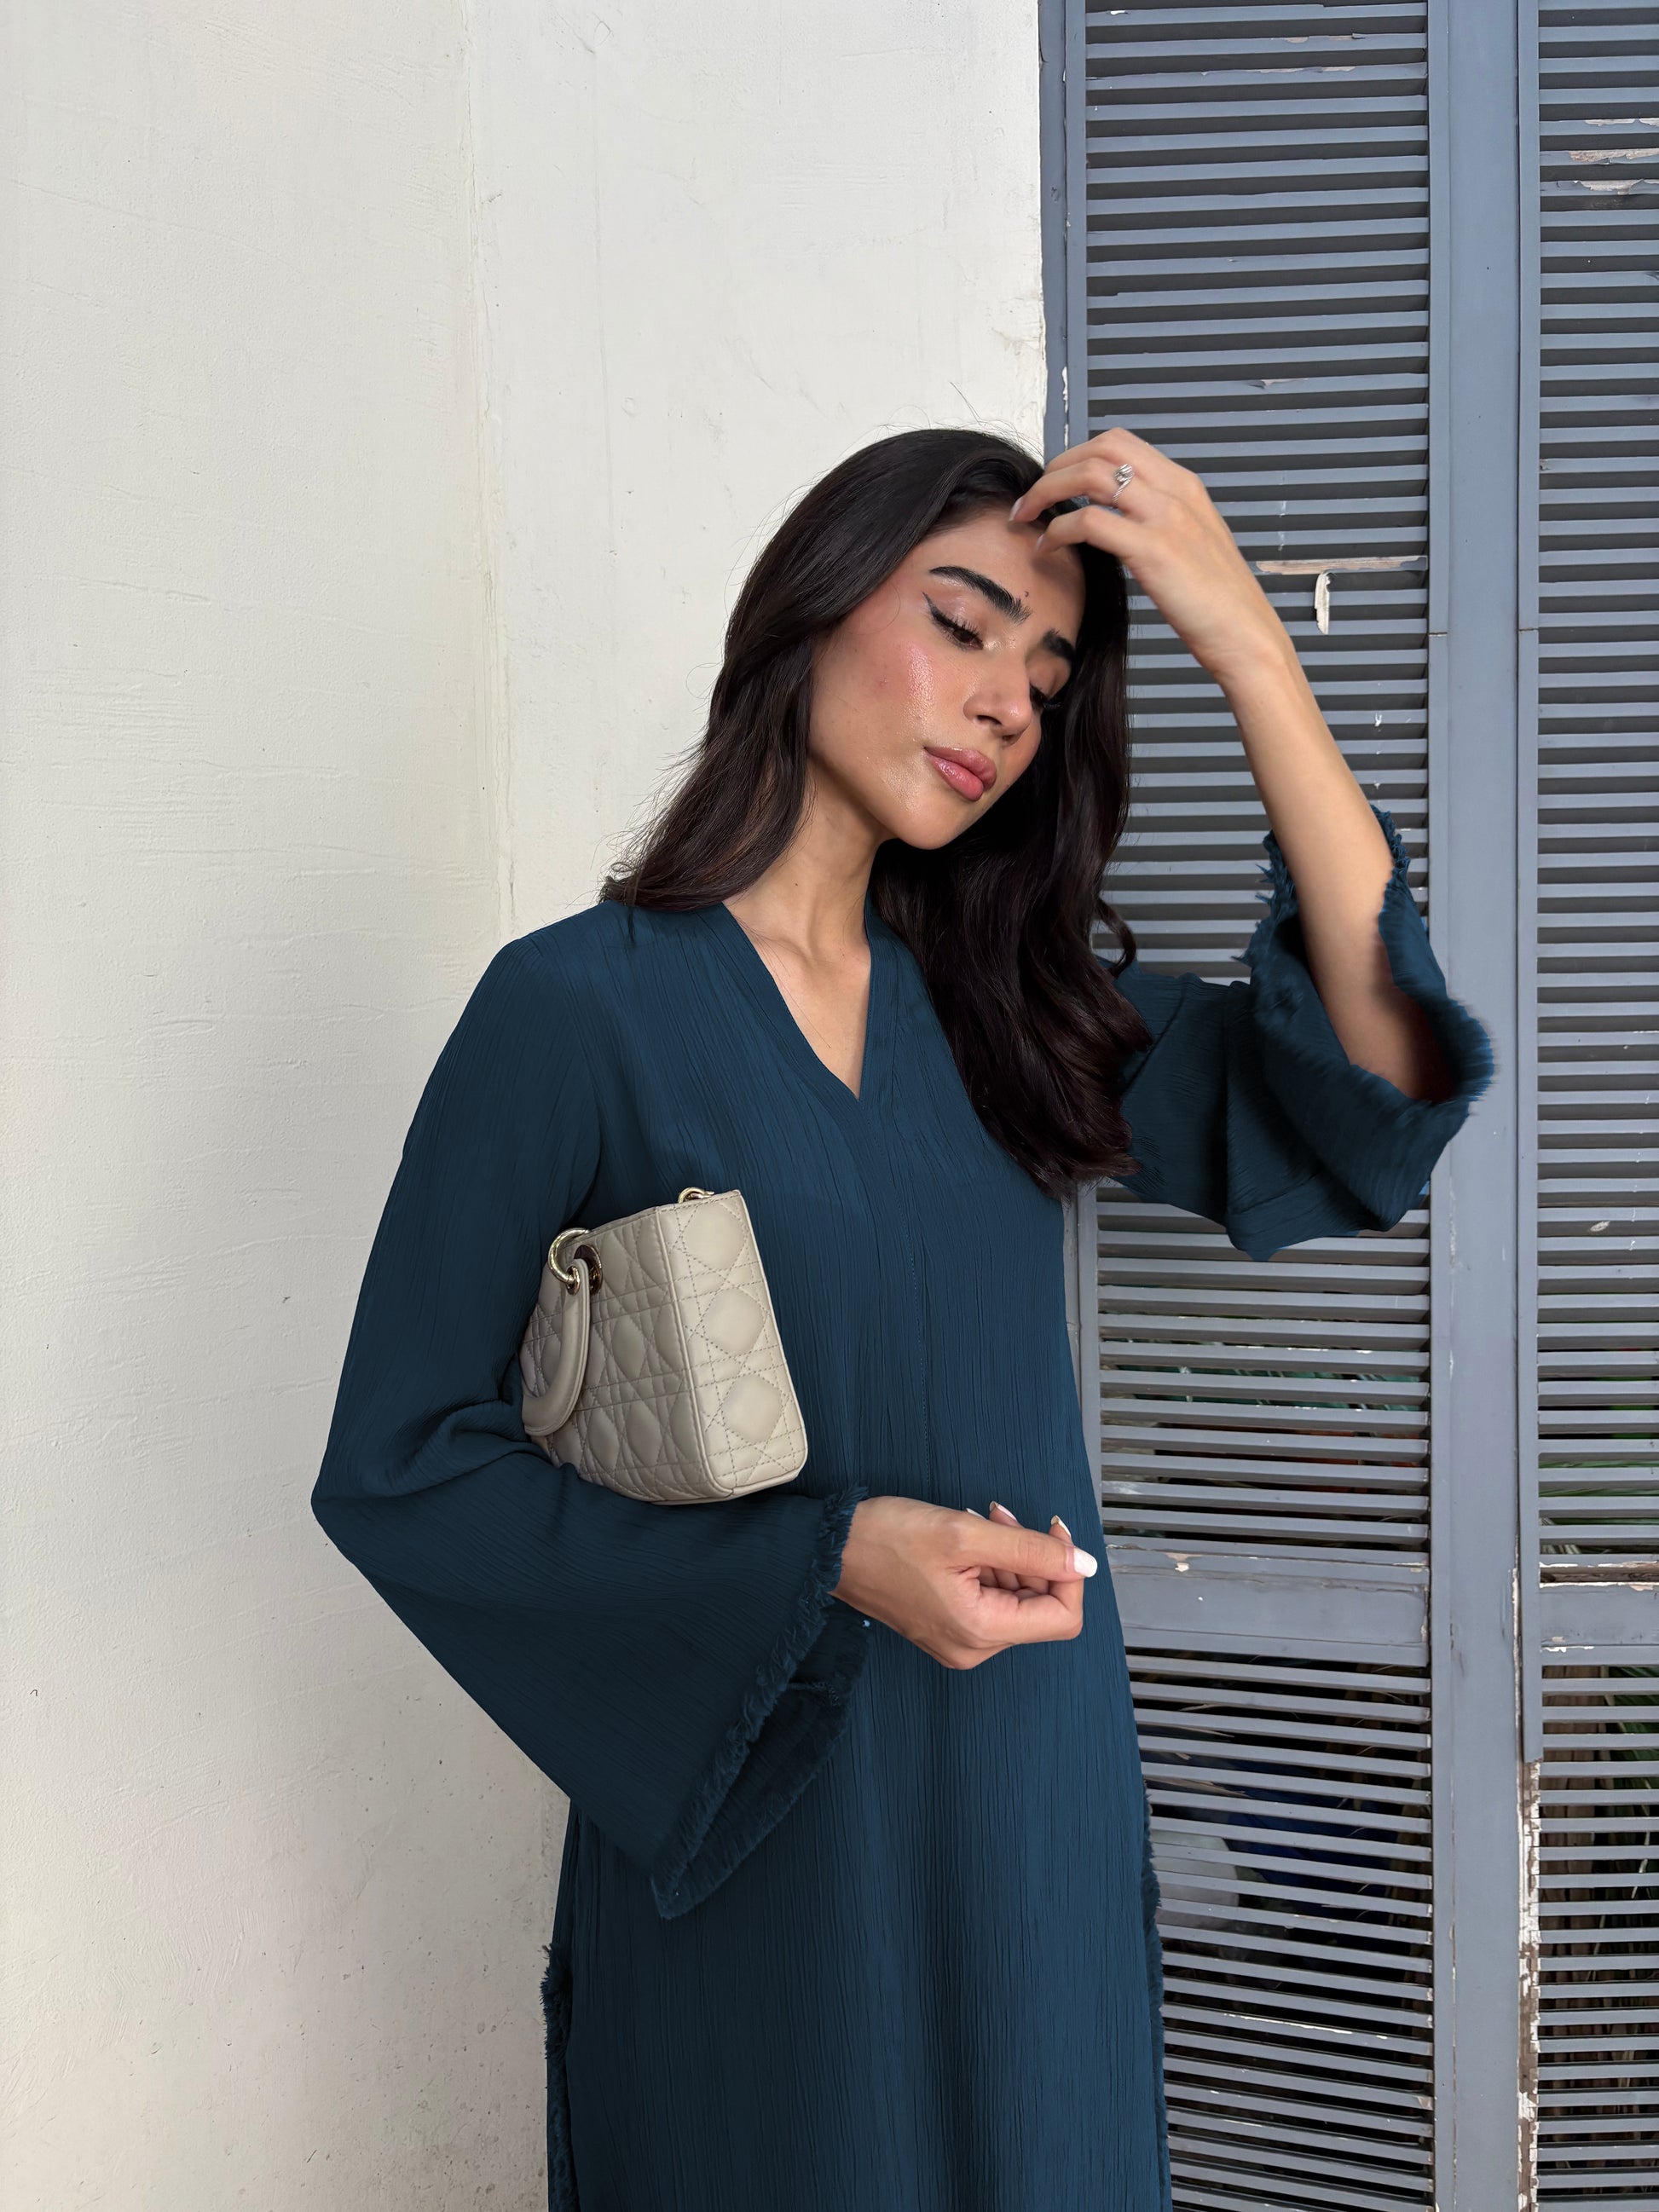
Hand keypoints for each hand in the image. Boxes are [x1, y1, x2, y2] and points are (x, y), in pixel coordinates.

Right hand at [830, 1494, 1097, 1669]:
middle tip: (1003, 1517)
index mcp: (980, 1631)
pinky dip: (990, 1565)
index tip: (1054, 1532)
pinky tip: (969, 1539)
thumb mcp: (966, 1533)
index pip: (1063, 1617)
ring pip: (1016, 1598)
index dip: (1068, 1571)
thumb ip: (1031, 1548)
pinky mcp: (948, 1626)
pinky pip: (991, 1599)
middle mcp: (973, 1647)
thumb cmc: (884, 1539)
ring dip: (1010, 1555)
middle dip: (1033, 1556)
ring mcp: (960, 1640)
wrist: (830, 1548)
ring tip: (981, 1521)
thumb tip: (1083, 1563)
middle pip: (1039, 1606)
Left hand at [1008, 425, 1287, 685]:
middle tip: (1031, 497)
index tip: (1055, 482)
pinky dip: (1058, 531)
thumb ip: (1159, 523)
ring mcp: (1166, 517)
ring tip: (1026, 516)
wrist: (1246, 637)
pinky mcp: (1153, 550)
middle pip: (1101, 448)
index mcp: (1185, 486)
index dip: (1077, 454)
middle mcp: (1176, 492)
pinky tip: (1047, 548)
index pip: (1120, 442)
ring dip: (1047, 491)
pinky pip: (1089, 522)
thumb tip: (1119, 522)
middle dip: (1055, 467)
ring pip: (1090, 475)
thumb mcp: (1191, 545)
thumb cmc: (1217, 604)